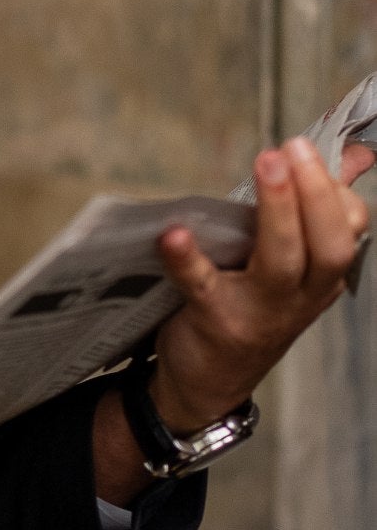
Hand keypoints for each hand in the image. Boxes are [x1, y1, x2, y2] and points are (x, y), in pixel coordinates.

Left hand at [94, 135, 372, 505]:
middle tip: (292, 146)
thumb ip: (313, 210)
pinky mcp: (212, 320)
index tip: (310, 152)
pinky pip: (200, 286)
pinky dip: (187, 259)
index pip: (349, 233)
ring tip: (267, 163)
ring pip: (282, 263)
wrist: (209, 382)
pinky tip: (174, 233)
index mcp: (320, 278)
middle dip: (315, 193)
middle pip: (327, 247)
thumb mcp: (290, 266)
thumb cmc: (249, 307)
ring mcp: (258, 311)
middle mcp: (299, 296)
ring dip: (276, 211)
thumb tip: (354, 154)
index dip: (337, 194)